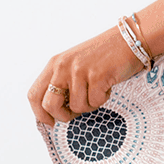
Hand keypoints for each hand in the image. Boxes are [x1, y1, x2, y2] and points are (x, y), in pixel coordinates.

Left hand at [28, 27, 144, 126]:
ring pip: (76, 107)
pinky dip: (103, 99)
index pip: (34, 94)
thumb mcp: (74, 64)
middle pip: (49, 105)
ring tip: (98, 91)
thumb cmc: (103, 55)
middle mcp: (62, 67)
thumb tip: (57, 110)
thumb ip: (63, 82)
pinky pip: (95, 102)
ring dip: (90, 105)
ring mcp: (79, 71)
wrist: (128, 40)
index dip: (40, 113)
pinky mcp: (97, 76)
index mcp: (54, 64)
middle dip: (63, 116)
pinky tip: (108, 86)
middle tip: (74, 116)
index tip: (51, 122)